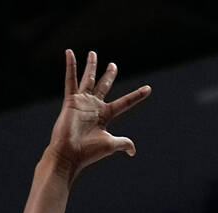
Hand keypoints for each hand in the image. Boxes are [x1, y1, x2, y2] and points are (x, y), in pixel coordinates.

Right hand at [47, 49, 150, 177]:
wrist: (69, 155)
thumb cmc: (88, 152)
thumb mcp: (110, 145)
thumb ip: (123, 143)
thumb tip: (133, 150)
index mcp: (105, 116)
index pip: (125, 102)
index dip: (136, 95)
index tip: (148, 89)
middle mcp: (94, 107)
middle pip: (104, 86)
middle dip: (109, 75)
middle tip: (113, 65)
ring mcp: (83, 102)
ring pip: (89, 79)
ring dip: (91, 66)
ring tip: (93, 54)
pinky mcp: (71, 101)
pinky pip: (70, 80)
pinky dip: (70, 66)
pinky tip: (69, 53)